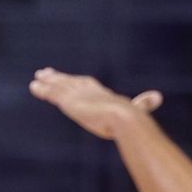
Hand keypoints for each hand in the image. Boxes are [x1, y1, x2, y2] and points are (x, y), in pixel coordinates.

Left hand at [29, 68, 162, 139]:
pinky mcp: (70, 103)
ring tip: (37, 78)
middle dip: (59, 78)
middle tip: (46, 73)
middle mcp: (89, 92)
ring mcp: (79, 96)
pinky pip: (53, 94)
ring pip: (59, 86)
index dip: (77, 81)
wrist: (125, 119)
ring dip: (47, 82)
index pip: (87, 85)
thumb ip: (145, 104)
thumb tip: (158, 96)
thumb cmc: (133, 119)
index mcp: (103, 94)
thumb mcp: (138, 111)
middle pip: (71, 82)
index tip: (70, 78)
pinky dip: (43, 89)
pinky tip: (33, 85)